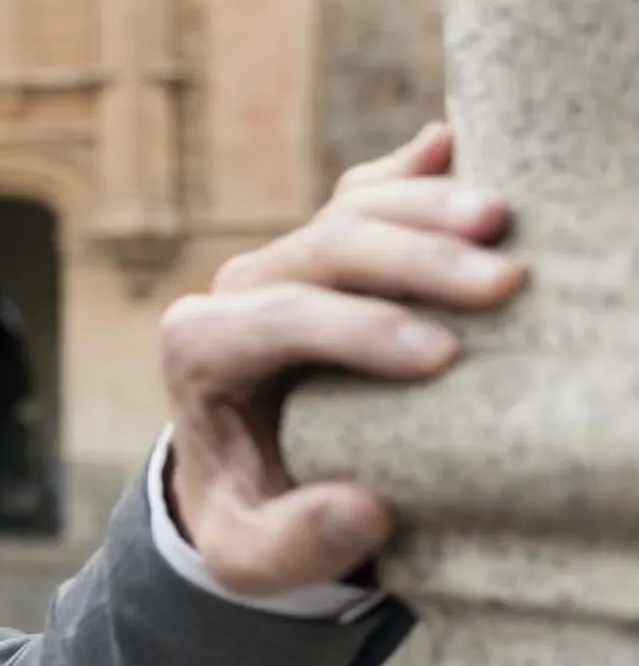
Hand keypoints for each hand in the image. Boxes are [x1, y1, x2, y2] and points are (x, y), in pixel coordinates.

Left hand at [159, 121, 525, 594]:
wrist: (246, 474)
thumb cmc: (249, 511)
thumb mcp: (246, 555)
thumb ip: (288, 543)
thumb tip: (358, 508)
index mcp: (198, 349)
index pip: (274, 321)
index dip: (355, 330)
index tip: (440, 356)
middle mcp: (236, 289)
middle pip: (321, 248)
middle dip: (410, 259)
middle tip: (501, 283)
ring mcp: (284, 259)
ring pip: (349, 208)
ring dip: (426, 206)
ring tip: (501, 217)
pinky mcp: (327, 248)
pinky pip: (363, 192)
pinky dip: (408, 169)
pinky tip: (454, 145)